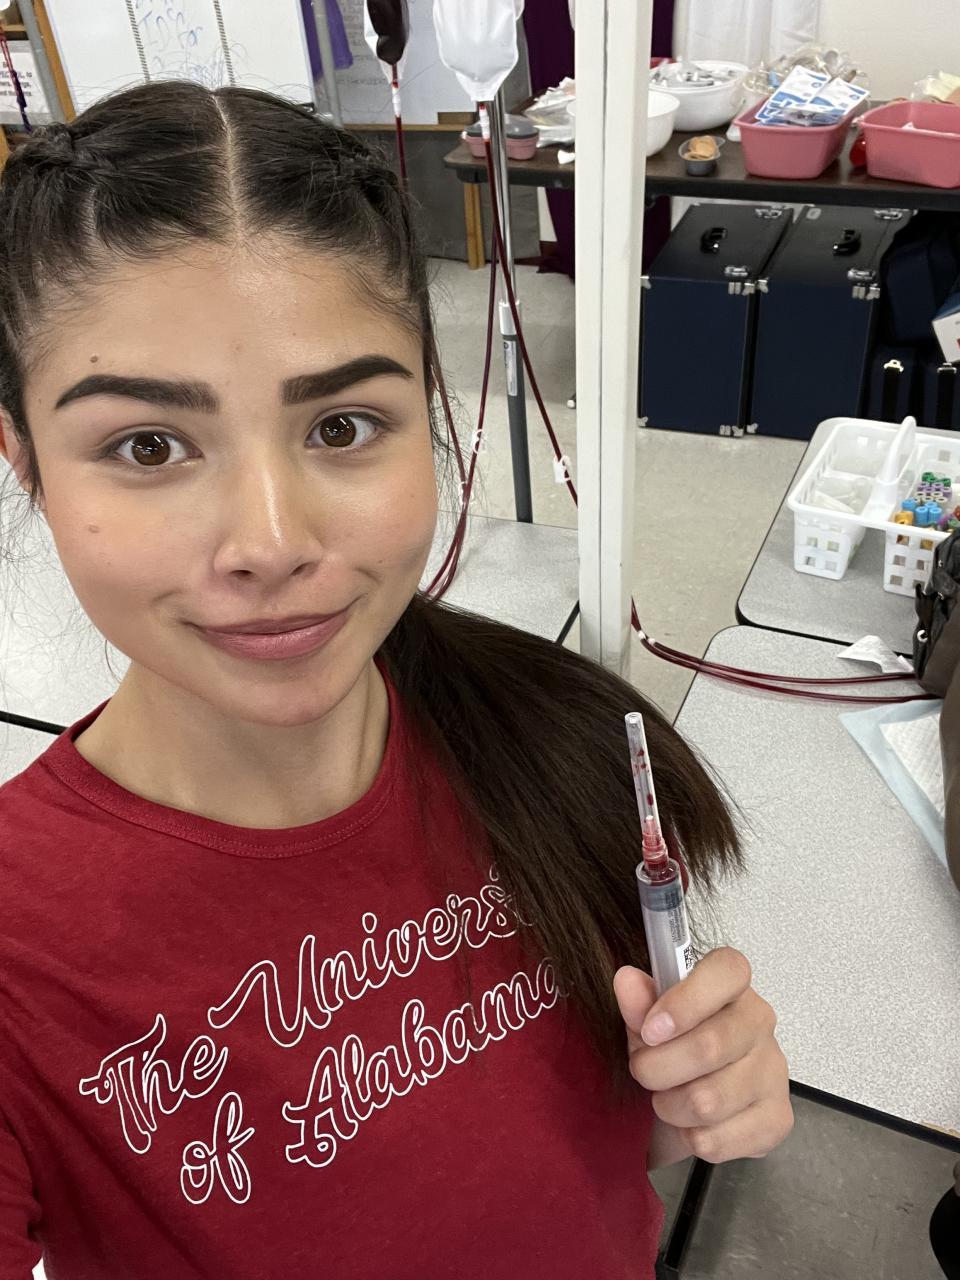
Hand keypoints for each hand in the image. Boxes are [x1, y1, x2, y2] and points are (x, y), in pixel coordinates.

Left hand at [614, 947, 792, 1166]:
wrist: (689, 1105)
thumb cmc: (671, 1049)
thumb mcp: (647, 1022)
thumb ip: (638, 1003)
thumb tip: (627, 980)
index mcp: (732, 986)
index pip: (728, 971)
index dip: (685, 1001)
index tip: (650, 1030)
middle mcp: (760, 1023)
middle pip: (710, 1046)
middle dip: (657, 1068)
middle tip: (642, 1072)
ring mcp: (774, 1072)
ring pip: (708, 1101)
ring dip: (670, 1107)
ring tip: (666, 1098)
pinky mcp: (777, 1120)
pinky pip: (718, 1140)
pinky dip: (689, 1138)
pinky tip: (690, 1123)